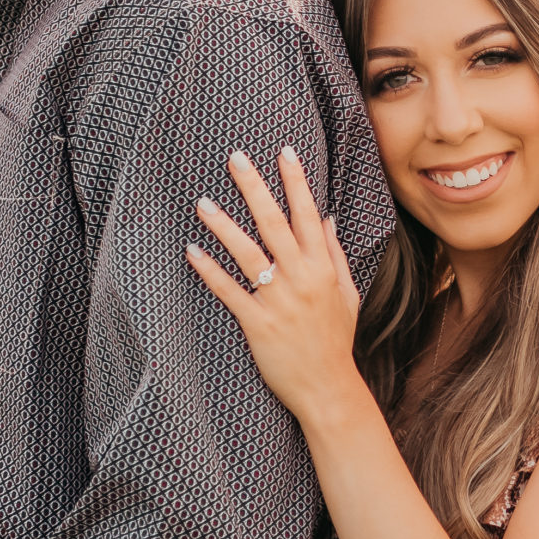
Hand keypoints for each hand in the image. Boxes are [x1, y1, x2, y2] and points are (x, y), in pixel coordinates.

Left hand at [187, 147, 363, 426]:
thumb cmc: (335, 341)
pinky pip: (230, 292)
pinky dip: (210, 270)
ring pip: (248, 253)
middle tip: (235, 158)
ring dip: (224, 225)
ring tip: (202, 201)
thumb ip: (335, 254)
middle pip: (274, 224)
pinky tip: (192, 251)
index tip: (284, 151)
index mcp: (323, 268)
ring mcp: (279, 301)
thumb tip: (326, 217)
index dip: (296, 181)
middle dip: (255, 188)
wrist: (329, 388)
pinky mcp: (259, 324)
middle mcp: (301, 279)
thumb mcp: (346, 293)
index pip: (308, 214)